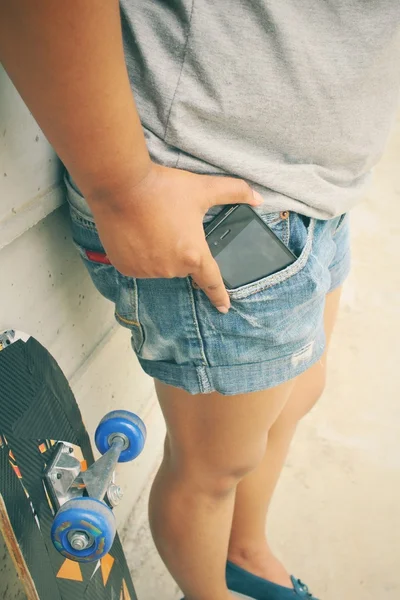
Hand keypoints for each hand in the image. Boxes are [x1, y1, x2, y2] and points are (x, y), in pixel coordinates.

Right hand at [88, 164, 262, 312]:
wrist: (120, 185)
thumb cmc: (163, 188)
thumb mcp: (202, 189)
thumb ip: (234, 192)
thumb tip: (259, 198)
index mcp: (193, 254)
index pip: (211, 281)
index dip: (219, 295)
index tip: (224, 307)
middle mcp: (171, 268)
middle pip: (181, 265)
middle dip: (179, 248)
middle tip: (168, 223)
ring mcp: (147, 271)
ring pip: (159, 265)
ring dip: (158, 252)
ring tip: (150, 225)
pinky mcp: (126, 268)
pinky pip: (138, 266)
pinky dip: (139, 254)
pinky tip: (136, 233)